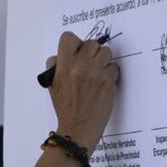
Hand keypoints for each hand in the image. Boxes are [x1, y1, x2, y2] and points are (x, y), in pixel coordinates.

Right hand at [46, 31, 119, 151]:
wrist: (78, 128)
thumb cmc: (65, 108)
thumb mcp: (52, 85)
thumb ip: (56, 67)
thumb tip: (61, 55)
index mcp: (63, 66)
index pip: (69, 38)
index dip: (74, 44)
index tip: (77, 52)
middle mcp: (79, 66)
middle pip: (91, 43)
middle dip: (92, 53)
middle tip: (89, 66)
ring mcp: (96, 72)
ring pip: (106, 52)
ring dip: (103, 61)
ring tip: (97, 75)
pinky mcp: (109, 80)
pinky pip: (114, 67)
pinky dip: (110, 74)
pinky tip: (103, 85)